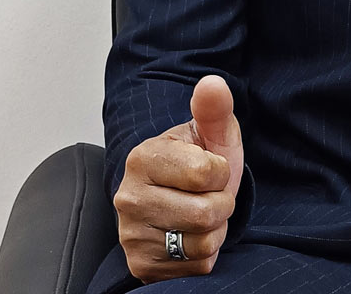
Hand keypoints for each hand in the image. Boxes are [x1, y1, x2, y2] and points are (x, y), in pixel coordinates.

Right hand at [113, 74, 244, 282]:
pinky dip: (204, 254)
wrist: (179, 195)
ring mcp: (131, 235)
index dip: (221, 172)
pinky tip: (190, 234)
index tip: (210, 167)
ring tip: (199, 213)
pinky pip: (196, 267)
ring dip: (214, 230)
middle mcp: (129, 197)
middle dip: (221, 204)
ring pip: (202, 243)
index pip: (206, 173)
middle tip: (208, 194)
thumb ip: (214, 107)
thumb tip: (213, 83)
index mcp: (143, 156)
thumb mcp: (211, 131)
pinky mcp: (141, 265)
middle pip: (206, 213)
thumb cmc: (199, 158)